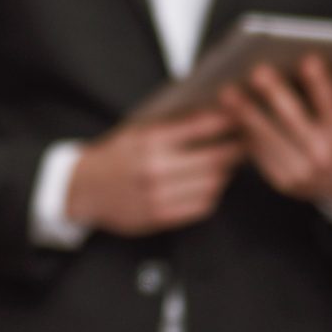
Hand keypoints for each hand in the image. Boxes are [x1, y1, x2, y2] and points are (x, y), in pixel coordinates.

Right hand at [63, 109, 244, 235]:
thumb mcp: (138, 132)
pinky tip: (207, 185)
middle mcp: (155, 168)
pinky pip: (203, 205)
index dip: (229, 121)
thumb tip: (218, 114)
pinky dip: (211, 194)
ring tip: (226, 164)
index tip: (243, 116)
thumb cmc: (115, 157)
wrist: (82, 189)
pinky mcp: (161, 217)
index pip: (202, 127)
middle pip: (215, 158)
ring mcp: (158, 195)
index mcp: (148, 141)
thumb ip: (174, 126)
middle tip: (248, 142)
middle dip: (236, 149)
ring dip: (224, 173)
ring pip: (213, 183)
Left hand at [221, 57, 331, 205]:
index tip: (308, 58)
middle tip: (257, 70)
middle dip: (276, 96)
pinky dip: (240, 132)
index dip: (320, 83)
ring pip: (268, 138)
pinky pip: (256, 153)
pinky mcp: (278, 179)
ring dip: (246, 114)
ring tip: (227, 91)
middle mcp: (322, 155)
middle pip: (294, 121)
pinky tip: (224, 113)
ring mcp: (299, 170)